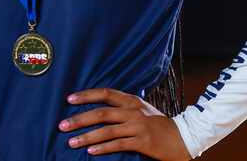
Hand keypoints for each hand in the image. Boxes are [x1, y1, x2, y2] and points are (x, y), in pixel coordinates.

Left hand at [58, 88, 190, 160]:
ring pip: (107, 131)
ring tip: (71, 142)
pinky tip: (91, 151)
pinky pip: (118, 144)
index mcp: (131, 100)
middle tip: (62, 125)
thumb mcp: (140, 109)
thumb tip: (96, 107)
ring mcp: (138, 127)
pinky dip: (103, 148)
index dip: (86, 95)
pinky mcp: (142, 142)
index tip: (68, 99)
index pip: (105, 93)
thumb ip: (121, 107)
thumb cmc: (158, 123)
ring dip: (87, 137)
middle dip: (79, 119)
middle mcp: (133, 111)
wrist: (184, 137)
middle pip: (101, 113)